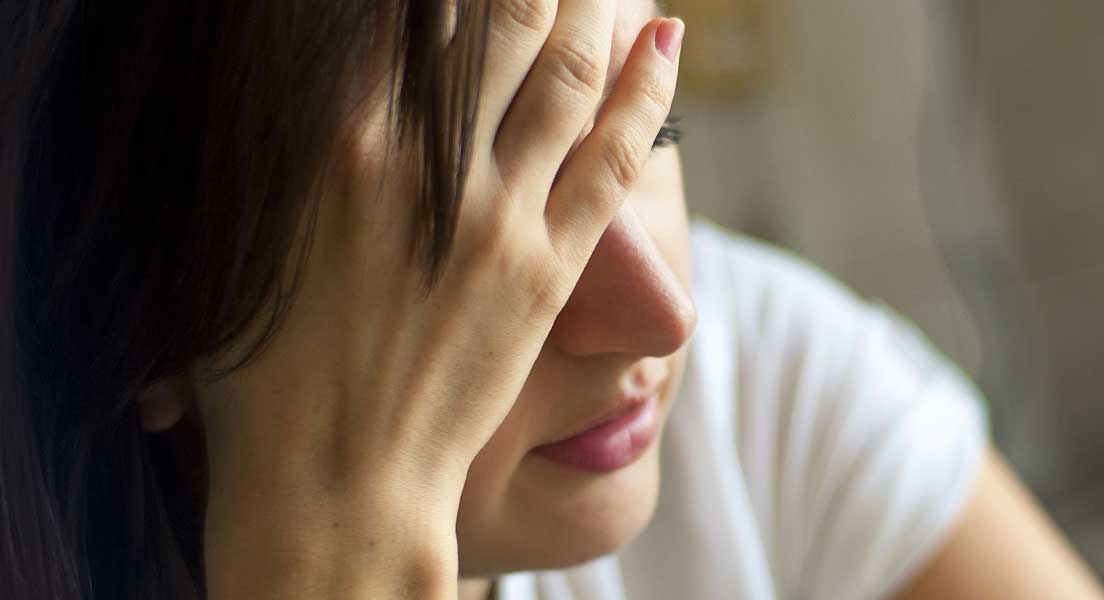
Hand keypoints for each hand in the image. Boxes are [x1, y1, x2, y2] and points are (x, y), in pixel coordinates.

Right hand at [195, 2, 682, 595]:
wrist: (337, 479)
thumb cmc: (266, 368)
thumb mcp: (242, 234)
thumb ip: (282, 145)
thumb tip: (331, 84)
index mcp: (336, 141)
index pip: (408, 14)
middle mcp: (426, 162)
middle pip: (501, 20)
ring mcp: (497, 214)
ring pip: (566, 72)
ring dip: (596, 5)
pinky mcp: (548, 268)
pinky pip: (613, 158)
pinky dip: (646, 93)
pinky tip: (666, 42)